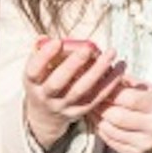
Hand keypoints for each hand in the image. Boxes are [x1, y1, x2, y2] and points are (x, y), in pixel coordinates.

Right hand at [24, 34, 124, 149]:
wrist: (45, 115)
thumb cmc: (43, 83)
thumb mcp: (35, 70)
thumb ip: (39, 53)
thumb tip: (43, 37)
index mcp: (32, 84)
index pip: (33, 71)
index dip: (44, 56)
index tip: (57, 41)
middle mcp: (46, 97)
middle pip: (58, 83)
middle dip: (72, 65)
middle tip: (87, 48)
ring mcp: (63, 106)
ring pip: (81, 91)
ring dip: (98, 71)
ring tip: (110, 54)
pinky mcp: (79, 112)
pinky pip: (96, 98)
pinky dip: (109, 84)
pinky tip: (119, 69)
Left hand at [90, 76, 151, 152]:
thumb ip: (129, 82)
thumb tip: (105, 75)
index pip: (130, 99)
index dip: (111, 93)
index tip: (100, 87)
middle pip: (118, 117)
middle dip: (100, 107)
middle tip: (91, 98)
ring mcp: (146, 143)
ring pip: (112, 131)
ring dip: (97, 119)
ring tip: (92, 109)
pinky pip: (112, 143)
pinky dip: (102, 131)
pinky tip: (99, 121)